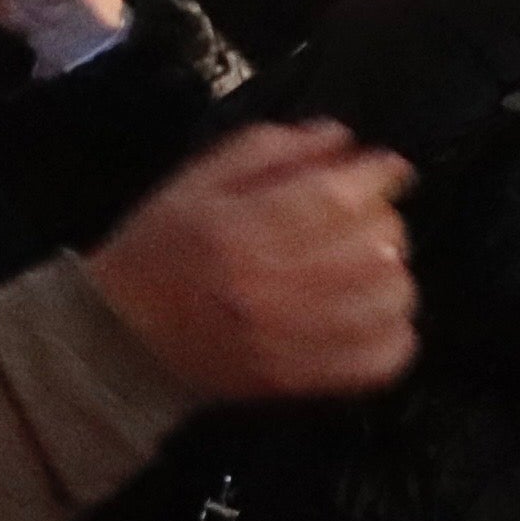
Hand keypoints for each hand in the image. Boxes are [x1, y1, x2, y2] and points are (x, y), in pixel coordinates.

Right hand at [81, 121, 416, 402]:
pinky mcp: (305, 379)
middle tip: (364, 218)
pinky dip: (394, 332)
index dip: (379, 174)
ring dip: (390, 273)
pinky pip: (386, 357)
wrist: (125, 340)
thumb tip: (343, 140)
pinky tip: (370, 314)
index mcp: (242, 226)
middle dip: (382, 219)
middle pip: (377, 244)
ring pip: (391, 297)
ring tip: (366, 266)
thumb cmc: (161, 249)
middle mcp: (273, 284)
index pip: (340, 195)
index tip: (387, 168)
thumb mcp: (196, 180)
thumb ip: (270, 149)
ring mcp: (294, 338)